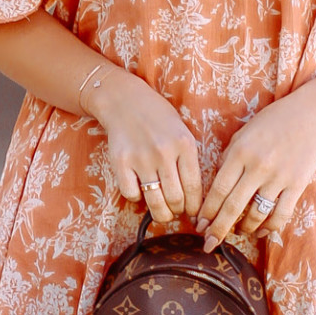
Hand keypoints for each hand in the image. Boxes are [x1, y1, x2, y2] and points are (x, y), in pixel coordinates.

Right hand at [88, 66, 203, 224]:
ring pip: (155, 202)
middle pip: (175, 199)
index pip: (194, 188)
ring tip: (162, 212)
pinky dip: (137, 198)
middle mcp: (164, 152)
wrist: (125, 100)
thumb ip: (189, 161)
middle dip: (178, 212)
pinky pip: (131, 194)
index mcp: (185, 145)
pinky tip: (140, 190)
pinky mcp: (121, 162)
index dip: (194, 207)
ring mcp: (141, 158)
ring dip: (161, 213)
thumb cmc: (158, 119)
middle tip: (176, 211)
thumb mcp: (182, 133)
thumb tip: (194, 197)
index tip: (192, 212)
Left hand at [197, 73, 315, 249]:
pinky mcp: (297, 184)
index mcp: (240, 152)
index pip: (218, 189)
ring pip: (256, 214)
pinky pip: (281, 215)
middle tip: (208, 244)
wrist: (311, 114)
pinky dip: (268, 228)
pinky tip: (259, 232)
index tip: (199, 226)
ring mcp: (279, 177)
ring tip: (236, 233)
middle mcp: (258, 166)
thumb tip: (217, 188)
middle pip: (232, 207)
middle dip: (218, 229)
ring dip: (243, 229)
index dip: (207, 212)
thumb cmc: (272, 122)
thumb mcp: (243, 133)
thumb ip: (229, 158)